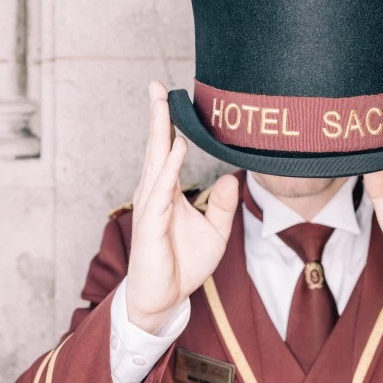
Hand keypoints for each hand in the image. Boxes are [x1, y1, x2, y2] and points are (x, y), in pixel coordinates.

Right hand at [126, 80, 238, 333]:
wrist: (166, 297)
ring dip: (160, 132)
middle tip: (156, 85)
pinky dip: (170, 168)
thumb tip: (230, 177)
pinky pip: (162, 191)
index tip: (170, 95)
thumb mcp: (215, 232)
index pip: (167, 151)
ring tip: (163, 104)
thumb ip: (222, 205)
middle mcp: (155, 194)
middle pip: (156, 148)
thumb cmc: (184, 264)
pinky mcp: (152, 224)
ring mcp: (151, 207)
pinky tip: (176, 148)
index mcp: (168, 192)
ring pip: (156, 162)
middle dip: (157, 116)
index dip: (168, 123)